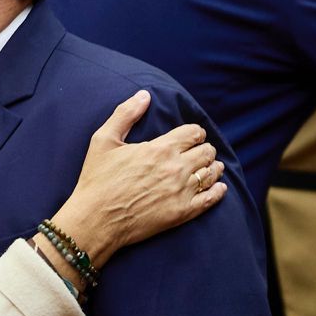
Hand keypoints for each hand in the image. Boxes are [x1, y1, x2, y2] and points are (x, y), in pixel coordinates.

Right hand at [49, 90, 225, 267]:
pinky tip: (219, 187)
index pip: (193, 133)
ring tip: (212, 167)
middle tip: (201, 151)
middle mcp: (176, 168)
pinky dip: (218, 191)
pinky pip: (210, 199)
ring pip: (211, 174)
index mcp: (160, 148)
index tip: (192, 136)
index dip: (195, 132)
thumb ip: (125, 114)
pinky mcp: (182, 213)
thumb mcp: (103, 140)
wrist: (95, 220)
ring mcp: (181, 192)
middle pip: (206, 152)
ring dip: (213, 167)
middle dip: (205, 149)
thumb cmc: (97, 180)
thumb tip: (144, 95)